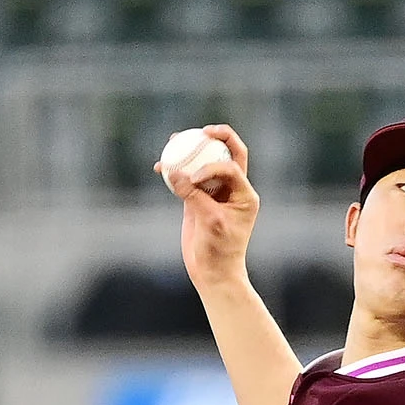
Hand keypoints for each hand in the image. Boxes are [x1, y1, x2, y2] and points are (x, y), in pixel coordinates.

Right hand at [154, 124, 259, 292]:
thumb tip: (171, 171)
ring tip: (173, 141)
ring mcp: (214, 193)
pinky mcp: (198, 200)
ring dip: (190, 152)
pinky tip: (160, 166)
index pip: (231, 167)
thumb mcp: (209, 222)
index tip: (194, 179)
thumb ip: (192, 196)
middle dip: (215, 138)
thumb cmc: (219, 251)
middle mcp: (232, 190)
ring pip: (204, 164)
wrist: (213, 273)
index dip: (212, 166)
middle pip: (226, 154)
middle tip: (201, 131)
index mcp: (244, 194)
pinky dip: (174, 172)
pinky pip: (186, 180)